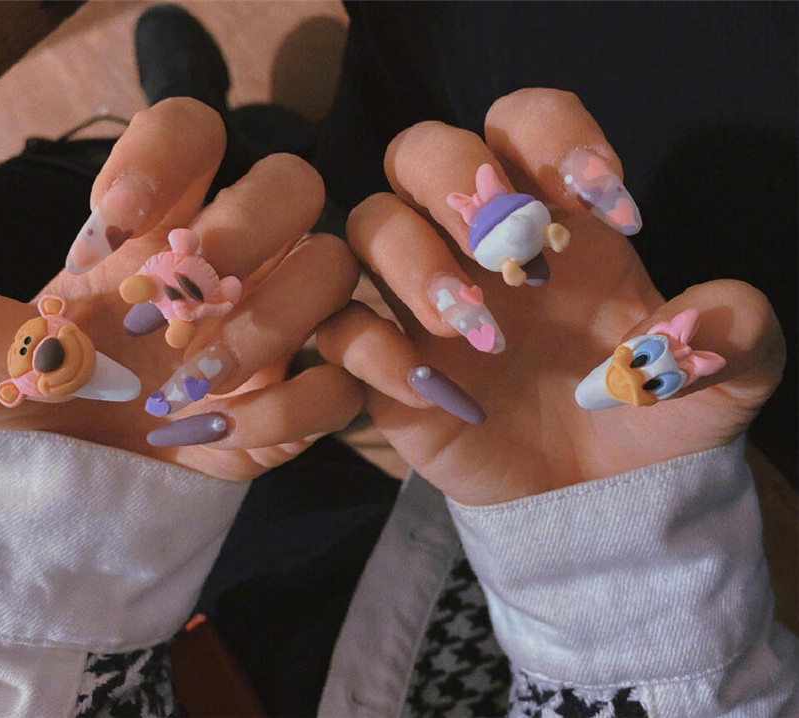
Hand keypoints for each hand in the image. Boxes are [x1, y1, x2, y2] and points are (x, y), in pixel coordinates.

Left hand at [0, 99, 361, 480]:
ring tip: (190, 382)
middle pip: (293, 183)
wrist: (79, 480)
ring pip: (334, 271)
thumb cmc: (37, 402)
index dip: (169, 151)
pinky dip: (283, 412)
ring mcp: (281, 325)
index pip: (195, 134)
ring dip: (267, 324)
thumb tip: (25, 337)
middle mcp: (234, 262)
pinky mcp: (304, 398)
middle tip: (185, 292)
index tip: (117, 219)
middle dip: (247, 226)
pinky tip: (213, 434)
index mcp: (158, 228)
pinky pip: (339, 383)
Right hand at [318, 89, 784, 504]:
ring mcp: (426, 302)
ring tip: (475, 328)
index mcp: (556, 218)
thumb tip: (698, 323)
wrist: (602, 497)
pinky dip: (373, 349)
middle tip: (504, 249)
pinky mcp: (392, 367)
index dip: (552, 136)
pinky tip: (435, 392)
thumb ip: (733, 333)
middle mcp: (479, 245)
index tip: (606, 204)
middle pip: (420, 151)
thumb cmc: (654, 415)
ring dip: (412, 262)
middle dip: (453, 183)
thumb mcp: (724, 374)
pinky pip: (343, 330)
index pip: (523, 121)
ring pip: (368, 226)